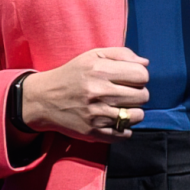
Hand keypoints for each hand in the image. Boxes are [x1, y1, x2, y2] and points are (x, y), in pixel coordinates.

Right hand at [21, 47, 149, 140]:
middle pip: (142, 96)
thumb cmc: (72, 74)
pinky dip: (124, 129)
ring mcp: (97, 114)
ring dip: (133, 112)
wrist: (44, 99)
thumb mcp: (93, 55)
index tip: (131, 79)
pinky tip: (115, 120)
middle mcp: (99, 92)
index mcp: (100, 70)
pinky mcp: (94, 132)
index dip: (140, 76)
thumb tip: (146, 63)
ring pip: (137, 116)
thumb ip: (121, 54)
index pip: (141, 75)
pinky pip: (125, 134)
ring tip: (121, 107)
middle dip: (138, 94)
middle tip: (125, 93)